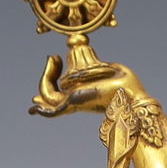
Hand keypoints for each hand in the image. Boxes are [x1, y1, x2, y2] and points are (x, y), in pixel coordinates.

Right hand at [30, 54, 145, 117]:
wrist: (133, 94)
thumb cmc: (127, 84)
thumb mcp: (108, 68)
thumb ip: (95, 64)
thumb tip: (88, 54)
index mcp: (83, 91)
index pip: (60, 89)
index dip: (51, 76)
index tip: (54, 57)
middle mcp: (76, 98)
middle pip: (49, 91)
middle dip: (47, 73)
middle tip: (54, 56)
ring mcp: (75, 102)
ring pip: (48, 95)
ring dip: (45, 77)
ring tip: (54, 58)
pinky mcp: (76, 105)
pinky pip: (53, 112)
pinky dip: (43, 111)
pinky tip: (34, 107)